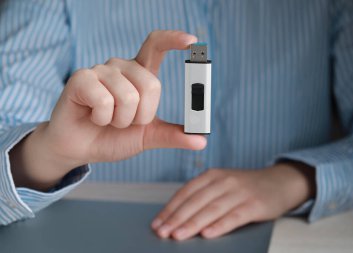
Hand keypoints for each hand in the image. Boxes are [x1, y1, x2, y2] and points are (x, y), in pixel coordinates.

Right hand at [10, 30, 206, 189]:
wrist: (81, 148)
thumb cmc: (113, 137)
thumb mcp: (148, 136)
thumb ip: (172, 135)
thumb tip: (201, 141)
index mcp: (140, 75)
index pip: (156, 46)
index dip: (173, 40)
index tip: (193, 42)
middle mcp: (122, 67)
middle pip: (151, 85)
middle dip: (143, 116)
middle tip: (126, 122)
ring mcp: (100, 70)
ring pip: (129, 96)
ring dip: (121, 121)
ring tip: (107, 120)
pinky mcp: (81, 78)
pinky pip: (104, 100)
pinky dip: (102, 119)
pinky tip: (93, 116)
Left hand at [151, 162, 314, 239]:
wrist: (280, 182)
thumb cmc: (245, 187)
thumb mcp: (222, 184)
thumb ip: (204, 196)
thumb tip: (178, 217)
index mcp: (213, 175)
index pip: (186, 192)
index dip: (170, 208)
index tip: (157, 223)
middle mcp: (224, 181)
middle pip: (196, 201)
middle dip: (176, 218)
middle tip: (161, 232)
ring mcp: (240, 192)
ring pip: (212, 209)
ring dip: (192, 223)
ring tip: (178, 235)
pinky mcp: (255, 204)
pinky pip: (234, 216)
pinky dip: (220, 225)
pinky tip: (207, 234)